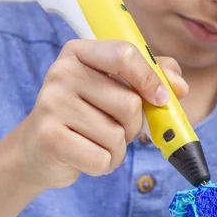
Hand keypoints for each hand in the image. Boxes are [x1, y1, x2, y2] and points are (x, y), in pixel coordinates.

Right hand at [13, 39, 187, 188]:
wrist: (37, 149)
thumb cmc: (85, 115)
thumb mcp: (113, 88)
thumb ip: (150, 77)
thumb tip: (179, 86)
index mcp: (78, 52)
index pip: (124, 54)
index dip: (150, 78)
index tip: (161, 99)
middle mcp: (61, 72)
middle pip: (129, 102)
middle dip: (133, 126)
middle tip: (116, 128)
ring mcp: (51, 104)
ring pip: (117, 134)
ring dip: (118, 148)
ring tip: (97, 143)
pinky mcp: (49, 137)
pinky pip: (102, 158)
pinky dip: (105, 165)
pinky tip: (86, 157)